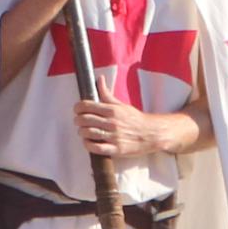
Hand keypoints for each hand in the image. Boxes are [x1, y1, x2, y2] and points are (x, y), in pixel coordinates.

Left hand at [75, 98, 189, 159]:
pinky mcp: (116, 149)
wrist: (151, 133)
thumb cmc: (134, 119)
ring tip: (82, 131)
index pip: (87, 106)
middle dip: (78, 120)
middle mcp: (112, 122)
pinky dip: (88, 144)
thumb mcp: (121, 105)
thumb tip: (99, 79)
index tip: (76, 109)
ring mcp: (113, 136)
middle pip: (85, 120)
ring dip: (82, 132)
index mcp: (112, 110)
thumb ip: (106, 93)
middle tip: (78, 121)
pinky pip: (96, 147)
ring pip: (88, 133)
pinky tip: (88, 142)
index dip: (78, 107)